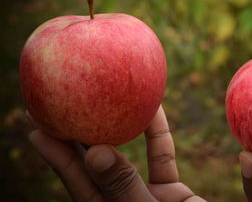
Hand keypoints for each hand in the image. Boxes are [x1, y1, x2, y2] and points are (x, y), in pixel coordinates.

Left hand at [28, 106, 204, 201]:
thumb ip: (123, 188)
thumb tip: (94, 152)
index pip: (78, 181)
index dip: (57, 155)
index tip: (38, 128)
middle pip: (95, 165)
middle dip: (79, 134)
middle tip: (63, 105)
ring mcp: (146, 196)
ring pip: (128, 158)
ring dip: (119, 129)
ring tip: (104, 100)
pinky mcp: (171, 191)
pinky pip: (163, 157)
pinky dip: (159, 134)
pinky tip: (154, 109)